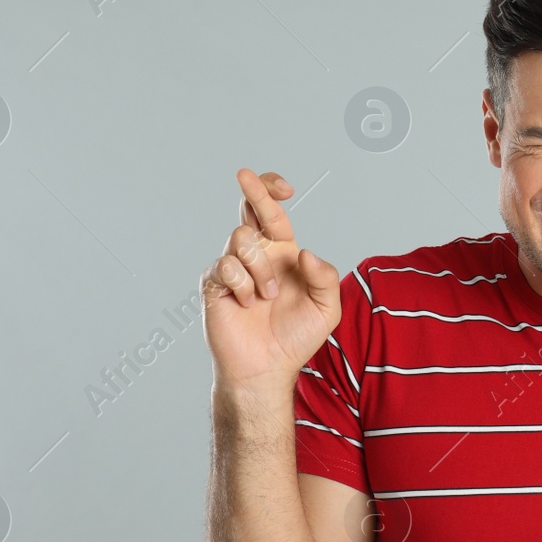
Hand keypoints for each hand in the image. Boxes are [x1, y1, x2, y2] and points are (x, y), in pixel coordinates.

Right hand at [200, 169, 341, 392]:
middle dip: (252, 190)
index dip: (273, 193)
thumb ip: (326, 277)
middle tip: (244, 174)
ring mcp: (233, 268)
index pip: (274, 213)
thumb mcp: (326, 308)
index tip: (283, 187)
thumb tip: (306, 253)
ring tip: (267, 296)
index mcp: (282, 254)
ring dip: (261, 268)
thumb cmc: (296, 338)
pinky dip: (242, 285)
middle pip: (250, 211)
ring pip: (242, 239)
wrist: (267, 367)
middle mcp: (256, 256)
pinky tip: (246, 304)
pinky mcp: (215, 283)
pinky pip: (227, 266)